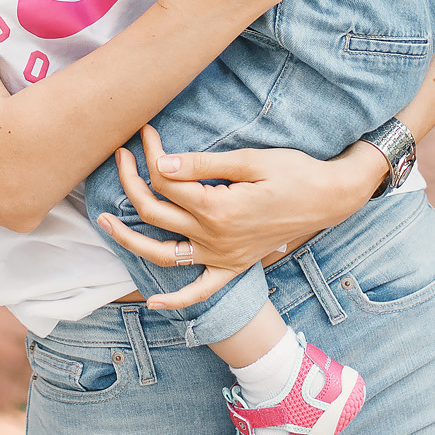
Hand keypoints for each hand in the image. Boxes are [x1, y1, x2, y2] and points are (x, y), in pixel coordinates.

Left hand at [90, 124, 387, 304]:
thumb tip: (160, 164)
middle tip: (121, 156)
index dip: (149, 154)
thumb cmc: (294, 172)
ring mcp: (222, 257)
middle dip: (131, 181)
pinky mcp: (233, 266)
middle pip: (154, 212)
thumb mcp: (250, 160)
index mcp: (217, 208)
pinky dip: (176, 300)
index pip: (165, 181)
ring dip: (129, 240)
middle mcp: (214, 238)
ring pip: (163, 254)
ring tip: (104, 222)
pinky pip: (201, 291)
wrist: (330, 198)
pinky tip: (154, 303)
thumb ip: (202, 166)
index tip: (144, 131)